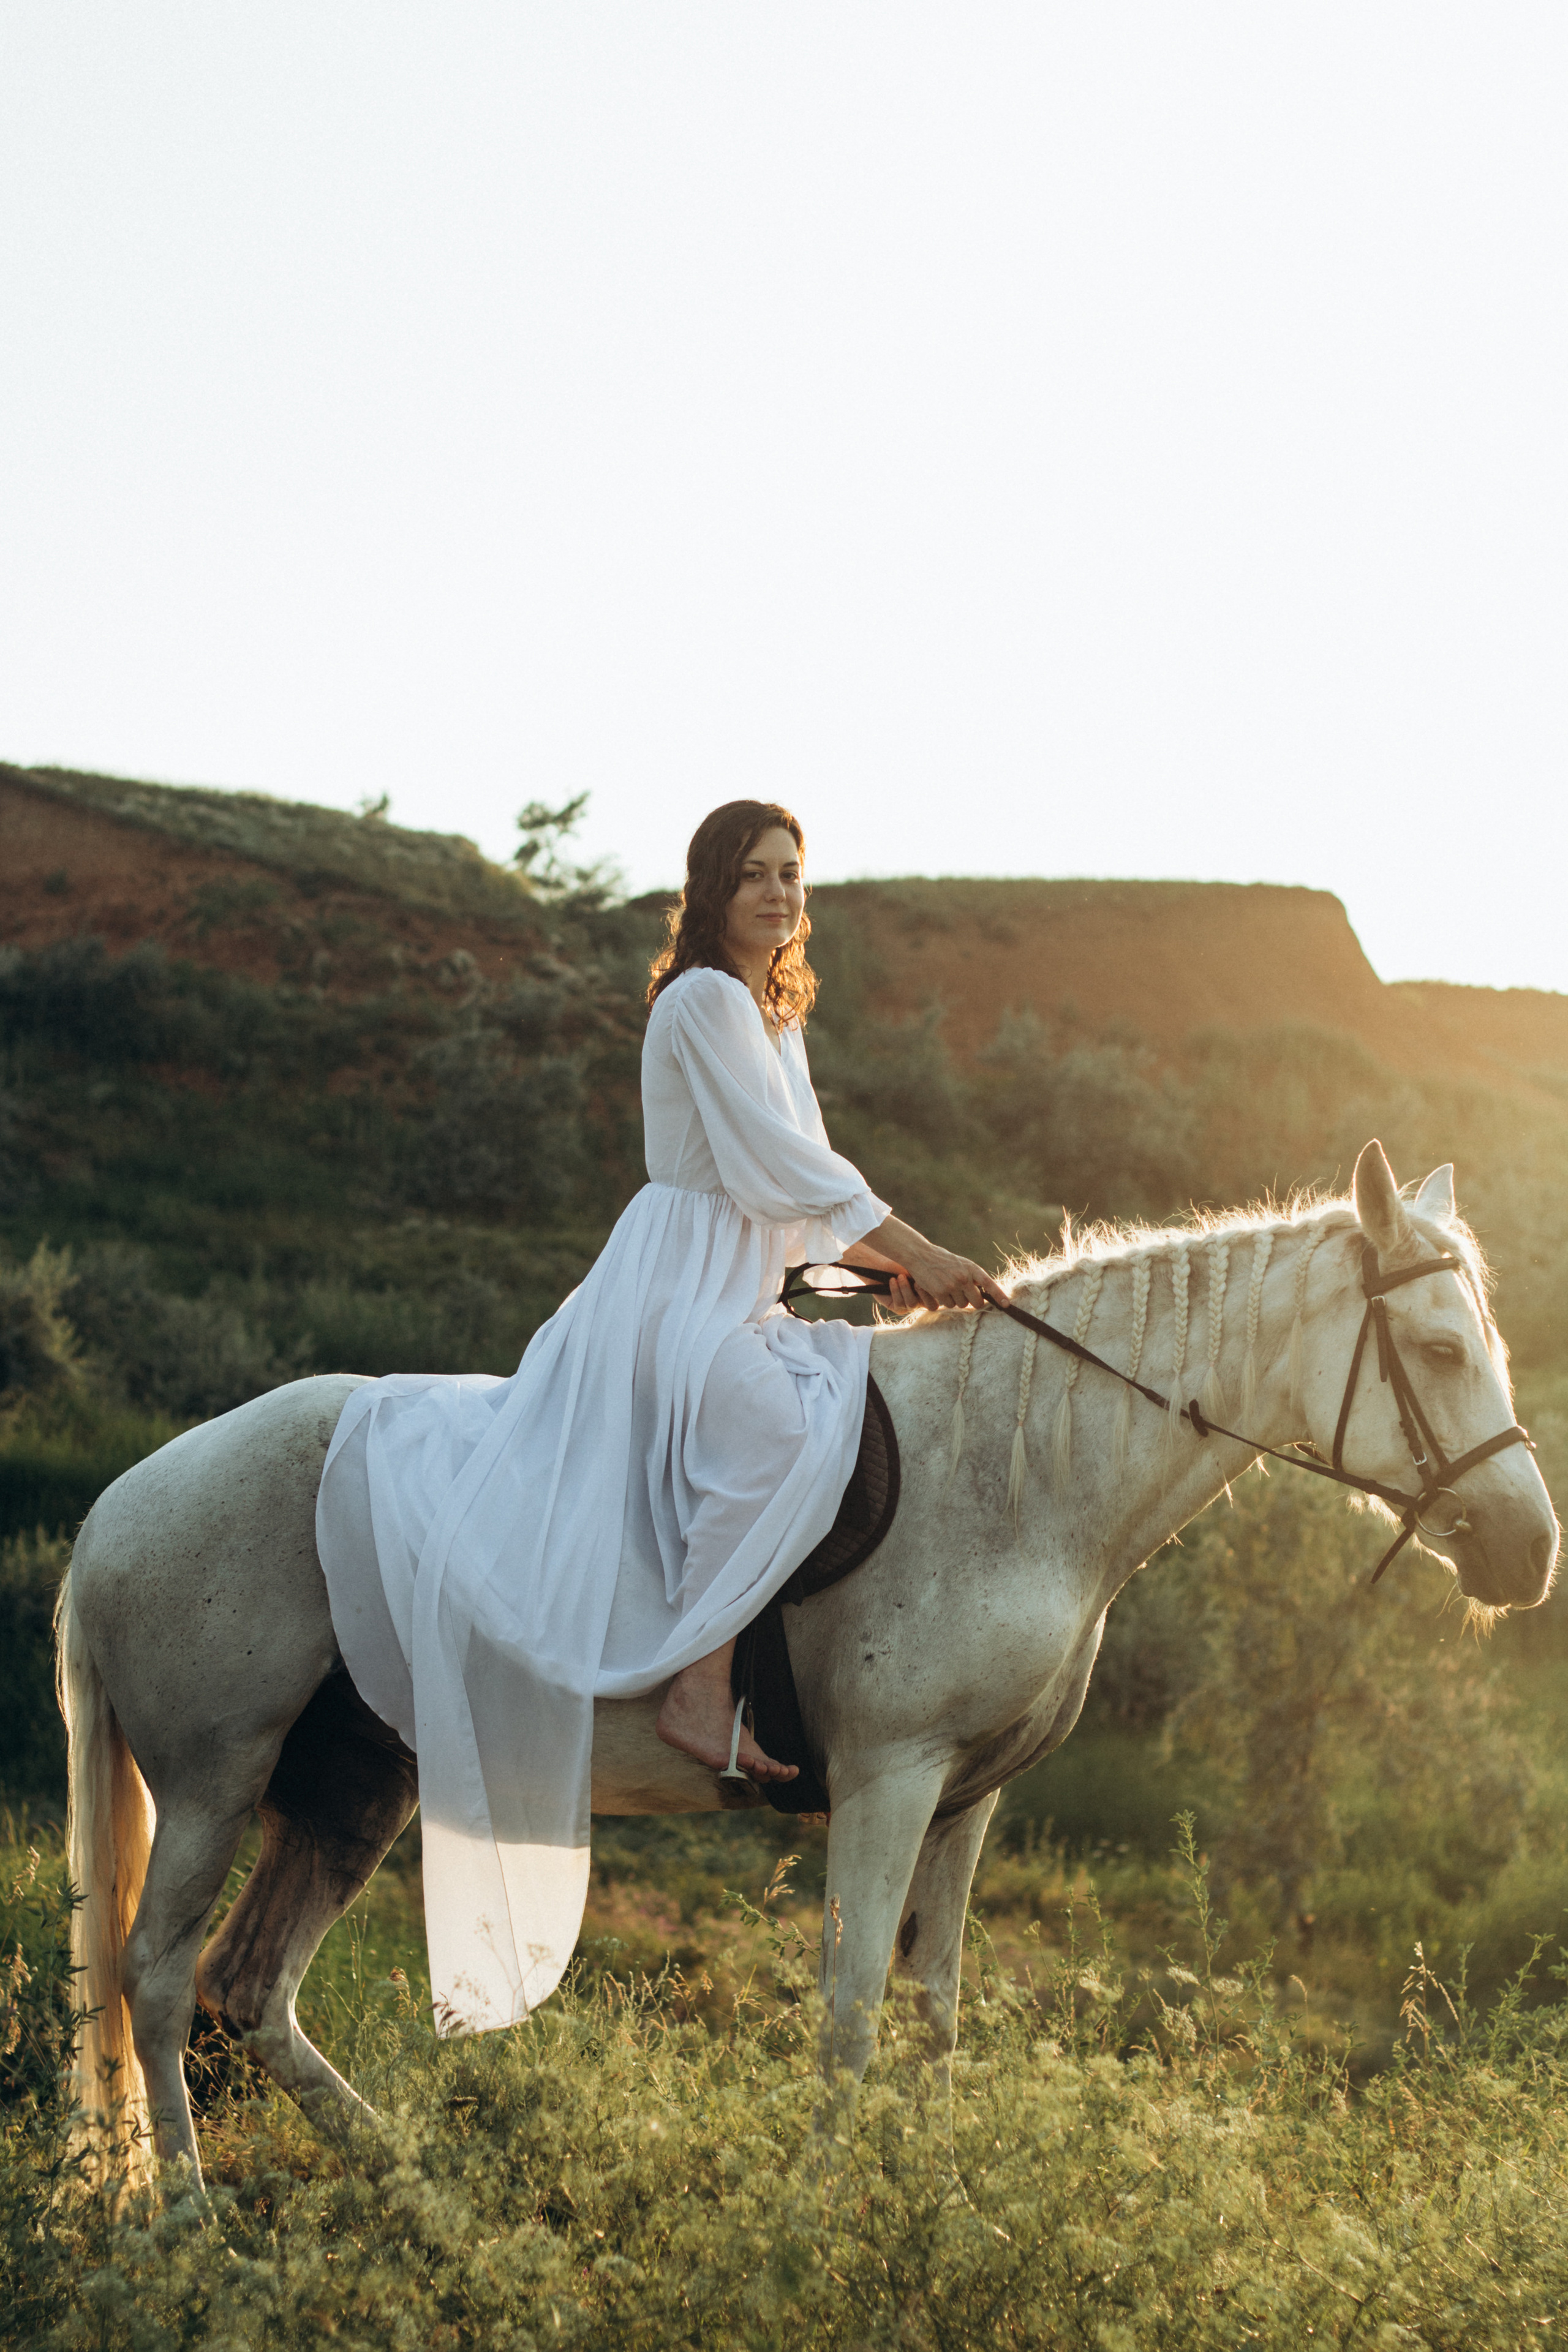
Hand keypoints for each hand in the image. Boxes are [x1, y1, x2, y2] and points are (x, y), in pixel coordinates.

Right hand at [850, 1221, 1009, 1314]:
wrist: (921, 1255)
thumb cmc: (943, 1260)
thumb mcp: (962, 1264)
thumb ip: (973, 1277)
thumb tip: (985, 1294)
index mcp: (972, 1269)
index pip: (990, 1284)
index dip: (999, 1296)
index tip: (1007, 1305)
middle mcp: (964, 1278)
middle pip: (976, 1302)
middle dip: (972, 1303)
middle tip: (966, 1296)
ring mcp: (952, 1286)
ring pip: (960, 1305)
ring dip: (956, 1300)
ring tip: (948, 1287)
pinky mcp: (940, 1293)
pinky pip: (947, 1305)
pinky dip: (944, 1301)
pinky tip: (938, 1289)